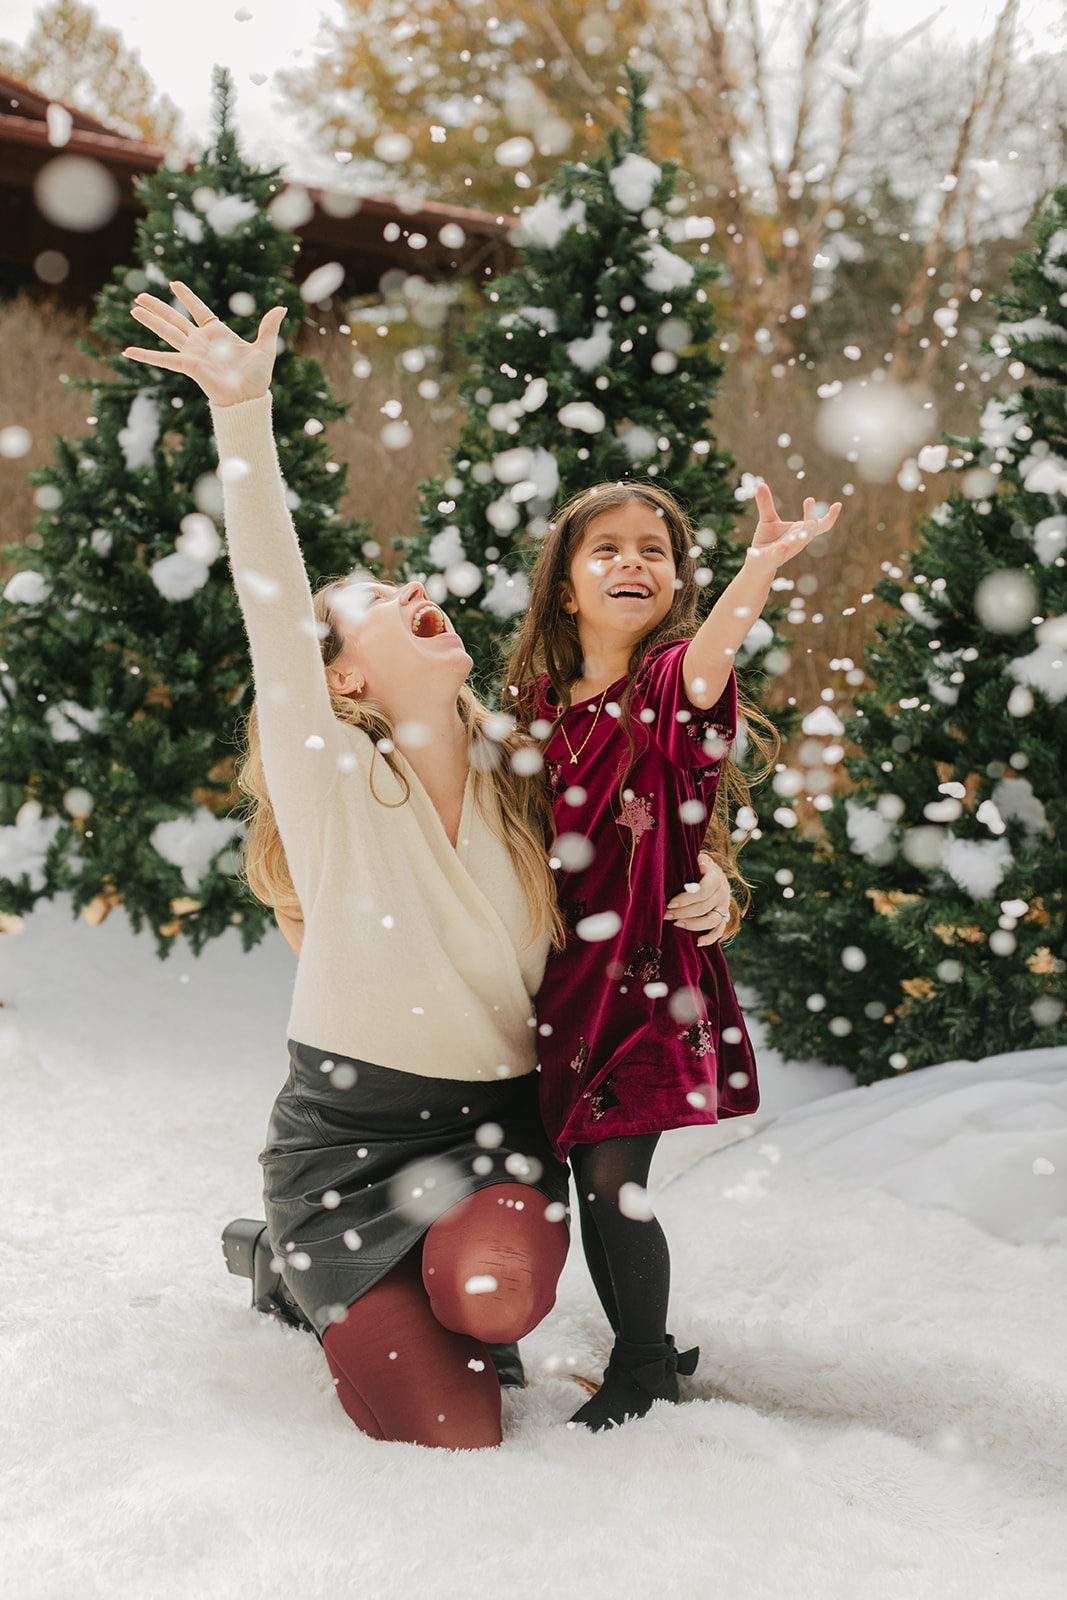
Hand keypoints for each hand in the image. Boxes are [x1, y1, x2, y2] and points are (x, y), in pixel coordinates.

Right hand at [123, 281, 285, 407]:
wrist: (249, 398)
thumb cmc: (257, 376)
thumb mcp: (266, 347)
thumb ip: (269, 326)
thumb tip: (282, 307)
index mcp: (217, 333)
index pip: (199, 309)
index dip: (187, 296)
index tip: (174, 283)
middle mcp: (201, 341)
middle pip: (175, 318)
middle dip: (158, 306)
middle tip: (139, 295)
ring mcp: (192, 352)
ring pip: (167, 331)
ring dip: (150, 320)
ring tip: (133, 308)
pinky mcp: (188, 365)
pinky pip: (163, 359)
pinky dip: (145, 355)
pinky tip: (128, 351)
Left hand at [665, 850, 732, 946]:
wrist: (711, 871)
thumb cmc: (697, 865)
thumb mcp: (697, 858)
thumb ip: (697, 862)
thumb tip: (700, 866)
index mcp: (716, 877)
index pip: (703, 891)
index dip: (686, 899)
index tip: (670, 904)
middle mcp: (723, 892)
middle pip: (704, 907)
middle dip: (683, 912)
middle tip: (666, 915)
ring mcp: (724, 906)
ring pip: (712, 920)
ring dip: (693, 925)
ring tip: (676, 924)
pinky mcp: (724, 917)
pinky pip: (719, 930)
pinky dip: (711, 938)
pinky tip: (698, 942)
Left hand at [745, 483, 840, 569]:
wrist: (757, 563)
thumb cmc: (767, 541)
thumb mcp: (767, 519)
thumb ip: (766, 503)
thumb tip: (761, 484)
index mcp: (800, 531)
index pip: (820, 525)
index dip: (830, 517)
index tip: (838, 505)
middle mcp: (797, 542)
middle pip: (810, 532)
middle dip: (812, 519)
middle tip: (810, 501)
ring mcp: (786, 551)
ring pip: (797, 544)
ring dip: (801, 535)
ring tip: (805, 526)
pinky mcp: (772, 559)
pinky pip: (778, 555)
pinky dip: (781, 551)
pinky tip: (781, 547)